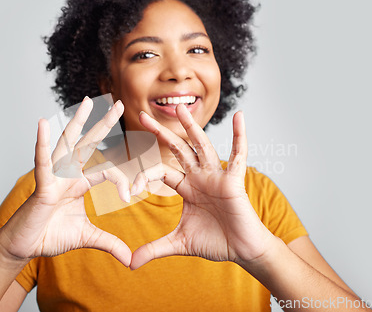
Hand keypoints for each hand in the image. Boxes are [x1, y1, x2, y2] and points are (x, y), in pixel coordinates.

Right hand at [0, 97, 131, 266]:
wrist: (25, 248)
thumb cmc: (51, 236)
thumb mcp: (88, 238)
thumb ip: (110, 243)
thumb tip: (130, 260)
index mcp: (80, 182)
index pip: (107, 170)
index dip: (123, 181)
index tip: (132, 196)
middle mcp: (69, 174)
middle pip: (89, 144)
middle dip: (104, 124)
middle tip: (118, 103)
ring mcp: (54, 177)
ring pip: (68, 145)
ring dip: (77, 123)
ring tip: (85, 103)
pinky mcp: (41, 185)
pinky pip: (42, 162)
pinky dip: (41, 144)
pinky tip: (41, 123)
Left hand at [129, 104, 274, 269]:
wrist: (242, 251)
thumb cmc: (215, 242)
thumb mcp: (179, 243)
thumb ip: (154, 249)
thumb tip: (129, 264)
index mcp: (186, 187)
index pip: (160, 172)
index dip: (144, 177)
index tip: (131, 189)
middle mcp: (199, 177)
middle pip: (177, 149)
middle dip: (160, 132)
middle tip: (142, 115)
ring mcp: (217, 176)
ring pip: (202, 145)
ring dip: (191, 126)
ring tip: (181, 107)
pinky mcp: (234, 180)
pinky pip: (239, 155)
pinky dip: (240, 136)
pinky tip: (240, 117)